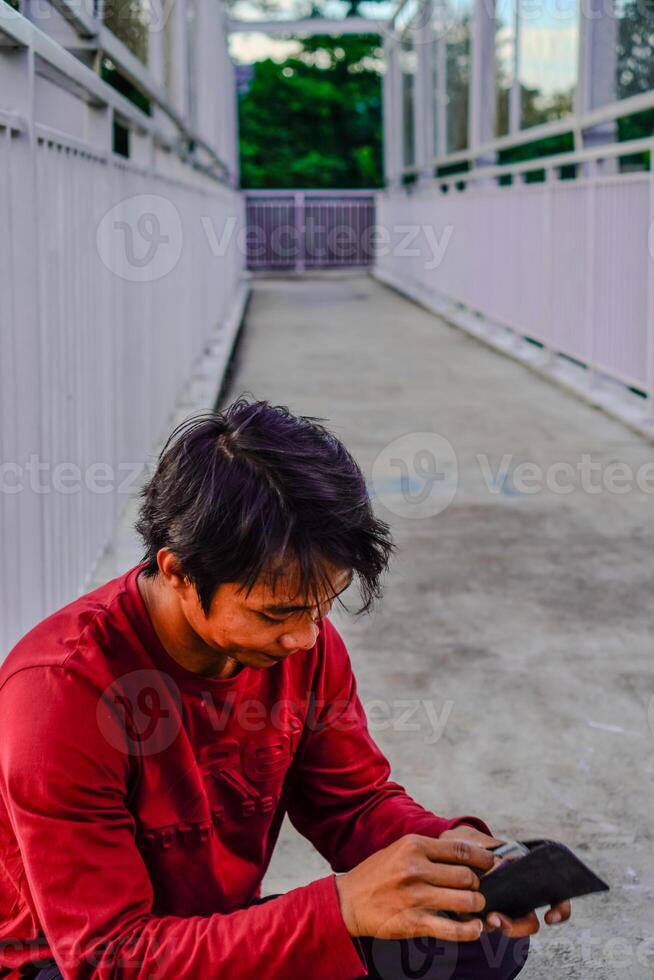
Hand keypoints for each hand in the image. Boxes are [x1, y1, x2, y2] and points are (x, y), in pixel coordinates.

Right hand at [334, 833, 494, 942]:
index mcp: (414, 845)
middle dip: (479, 885)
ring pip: (465, 900)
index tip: (494, 864)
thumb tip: (466, 857)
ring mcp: (415, 896)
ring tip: (475, 907)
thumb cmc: (377, 874)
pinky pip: (453, 928)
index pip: (461, 850)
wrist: (348, 901)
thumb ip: (430, 852)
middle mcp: (416, 868)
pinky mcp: (414, 922)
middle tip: (479, 889)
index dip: (484, 859)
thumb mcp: (400, 850)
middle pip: (467, 876)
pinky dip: (471, 930)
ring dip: (476, 906)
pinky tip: (475, 928)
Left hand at [439, 826, 572, 936]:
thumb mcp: (477, 841)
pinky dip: (477, 924)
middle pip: (530, 922)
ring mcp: (500, 907)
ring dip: (499, 927)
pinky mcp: (479, 915)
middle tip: (498, 919)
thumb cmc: (468, 842)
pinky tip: (466, 915)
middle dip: (518, 926)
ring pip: (508, 927)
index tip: (550, 917)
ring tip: (486, 918)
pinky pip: (483, 927)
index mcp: (524, 874)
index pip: (555, 896)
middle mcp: (516, 895)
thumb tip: (501, 865)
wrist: (446, 848)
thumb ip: (488, 849)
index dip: (560, 909)